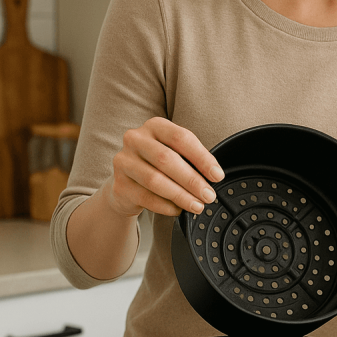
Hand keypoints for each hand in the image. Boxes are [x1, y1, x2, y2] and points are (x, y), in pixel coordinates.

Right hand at [105, 117, 223, 217]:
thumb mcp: (175, 154)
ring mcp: (124, 161)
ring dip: (181, 196)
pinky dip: (166, 206)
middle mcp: (135, 139)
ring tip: (197, 205)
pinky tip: (178, 210)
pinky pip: (146, 197)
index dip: (202, 158)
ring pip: (155, 180)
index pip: (181, 138)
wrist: (128, 183)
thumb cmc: (158, 166)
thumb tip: (214, 176)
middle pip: (166, 159)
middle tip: (209, 195)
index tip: (217, 175)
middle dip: (192, 180)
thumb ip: (192, 160)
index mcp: (154, 126)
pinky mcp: (119, 184)